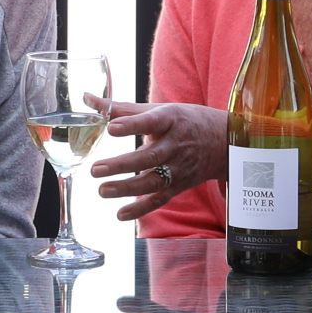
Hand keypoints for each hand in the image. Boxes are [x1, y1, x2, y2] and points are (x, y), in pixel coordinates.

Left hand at [91, 98, 226, 220]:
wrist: (224, 142)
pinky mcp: (180, 185)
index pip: (151, 122)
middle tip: (95, 169)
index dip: (132, 126)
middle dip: (122, 164)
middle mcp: (176, 145)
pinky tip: (121, 214)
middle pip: (150, 157)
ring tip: (102, 190)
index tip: (112, 128)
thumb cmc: (184, 121)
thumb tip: (87, 98)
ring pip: (154, 181)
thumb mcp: (158, 109)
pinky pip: (160, 199)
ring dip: (127, 188)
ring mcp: (179, 168)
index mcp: (171, 120)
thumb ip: (121, 108)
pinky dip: (141, 209)